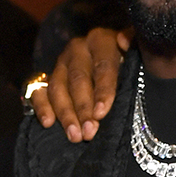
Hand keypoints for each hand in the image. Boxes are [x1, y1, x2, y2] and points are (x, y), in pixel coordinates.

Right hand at [30, 27, 130, 142]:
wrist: (112, 60)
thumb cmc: (130, 60)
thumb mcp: (137, 50)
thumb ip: (136, 44)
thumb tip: (124, 41)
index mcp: (101, 40)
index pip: (103, 66)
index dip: (103, 90)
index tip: (102, 112)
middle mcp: (78, 49)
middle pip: (78, 79)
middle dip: (83, 108)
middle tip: (89, 132)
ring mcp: (61, 63)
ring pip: (58, 88)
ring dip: (65, 114)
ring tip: (74, 136)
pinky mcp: (47, 76)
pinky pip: (38, 91)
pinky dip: (41, 107)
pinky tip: (48, 123)